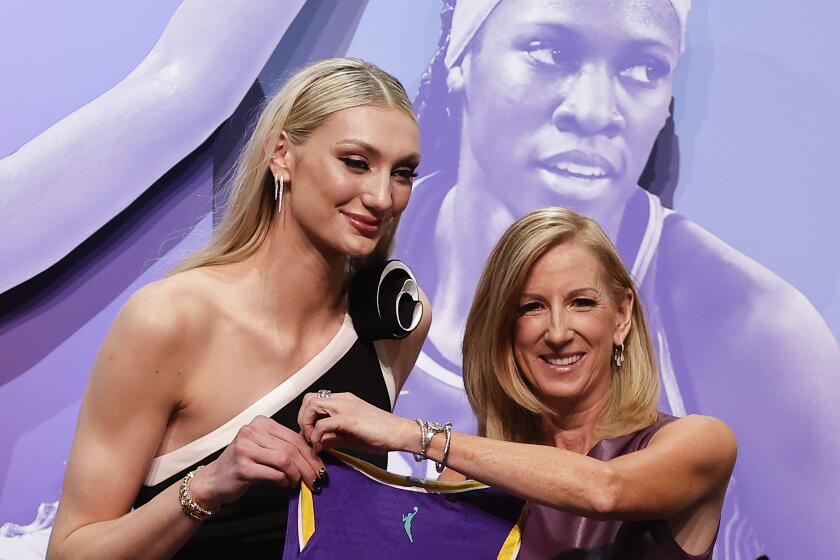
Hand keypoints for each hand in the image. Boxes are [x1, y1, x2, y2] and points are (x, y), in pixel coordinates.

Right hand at [190, 415, 324, 508]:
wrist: (214, 479)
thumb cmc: (242, 464)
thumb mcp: (262, 447)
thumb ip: (283, 445)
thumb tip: (314, 455)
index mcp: (261, 423)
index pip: (294, 436)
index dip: (311, 453)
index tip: (320, 466)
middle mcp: (252, 431)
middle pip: (291, 448)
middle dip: (308, 465)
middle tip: (317, 479)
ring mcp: (245, 448)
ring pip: (285, 460)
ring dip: (297, 474)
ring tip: (299, 483)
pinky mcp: (243, 467)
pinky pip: (274, 473)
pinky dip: (284, 480)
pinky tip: (285, 484)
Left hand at [297, 392, 414, 454]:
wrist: (400, 433)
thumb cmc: (380, 434)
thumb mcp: (351, 436)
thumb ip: (333, 437)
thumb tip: (317, 444)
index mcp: (344, 400)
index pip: (314, 401)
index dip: (307, 418)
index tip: (309, 437)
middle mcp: (342, 400)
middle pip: (308, 399)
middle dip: (302, 419)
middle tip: (308, 438)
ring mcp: (345, 407)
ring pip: (312, 405)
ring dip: (307, 425)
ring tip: (313, 442)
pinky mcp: (349, 419)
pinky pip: (322, 424)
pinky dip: (316, 436)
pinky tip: (320, 448)